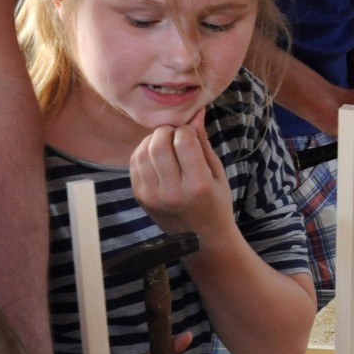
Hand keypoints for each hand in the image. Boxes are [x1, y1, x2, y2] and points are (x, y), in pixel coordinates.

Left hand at [129, 114, 231, 239]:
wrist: (202, 240)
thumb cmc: (216, 204)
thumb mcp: (218, 173)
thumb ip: (203, 143)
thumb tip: (195, 113)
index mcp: (198, 185)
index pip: (184, 142)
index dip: (186, 129)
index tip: (191, 132)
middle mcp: (172, 191)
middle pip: (158, 145)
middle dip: (166, 131)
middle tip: (174, 133)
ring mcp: (152, 196)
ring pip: (142, 152)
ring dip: (152, 140)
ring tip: (165, 144)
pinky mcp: (140, 197)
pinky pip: (135, 165)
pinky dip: (143, 153)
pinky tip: (156, 156)